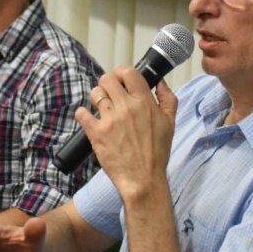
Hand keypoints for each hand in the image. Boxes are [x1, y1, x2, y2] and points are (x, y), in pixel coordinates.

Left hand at [77, 66, 177, 198]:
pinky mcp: (96, 133)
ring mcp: (110, 119)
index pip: (129, 73)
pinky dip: (83, 113)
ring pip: (95, 94)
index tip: (122, 80)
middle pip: (108, 79)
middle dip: (108, 83)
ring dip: (97, 98)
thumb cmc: (157, 153)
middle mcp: (126, 107)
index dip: (123, 73)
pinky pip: (82, 113)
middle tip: (111, 93)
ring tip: (102, 108)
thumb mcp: (171, 123)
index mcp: (145, 103)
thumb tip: (160, 82)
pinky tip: (89, 118)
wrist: (143, 178)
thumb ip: (168, 99)